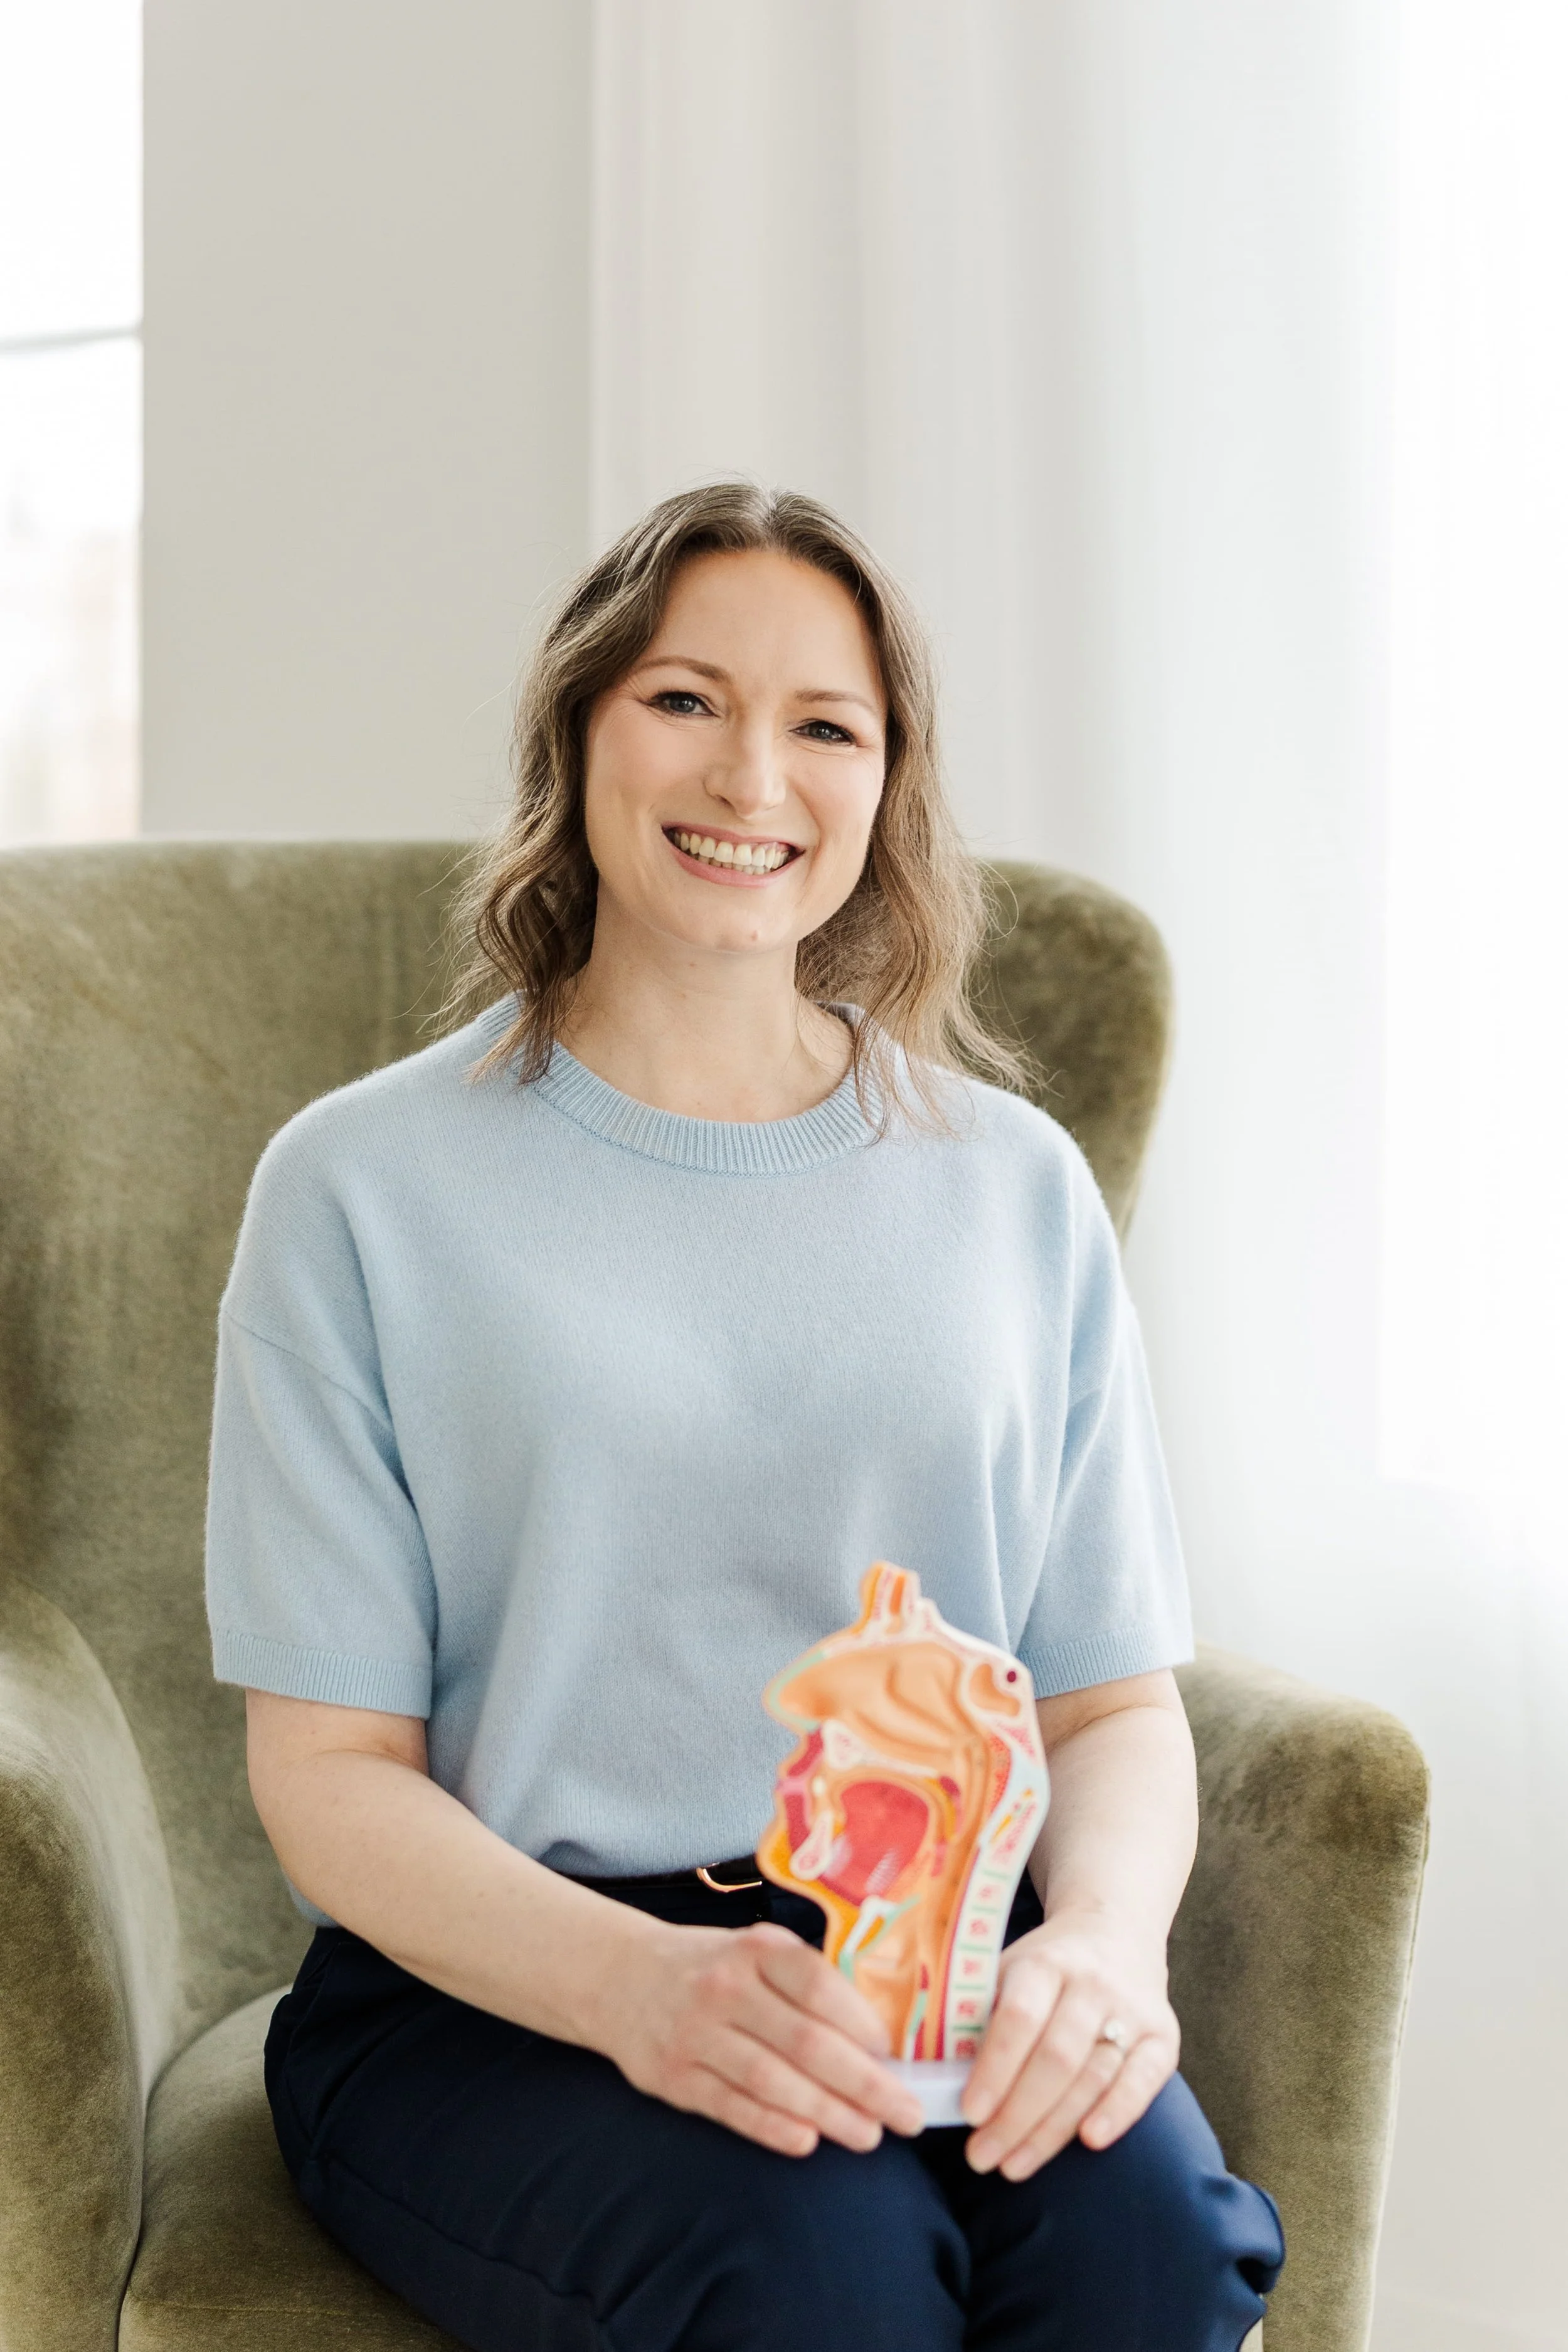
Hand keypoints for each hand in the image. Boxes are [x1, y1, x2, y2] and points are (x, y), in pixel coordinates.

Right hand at [600, 1918, 925, 2157]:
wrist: (620, 1976)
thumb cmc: (712, 1966)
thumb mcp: (755, 1950)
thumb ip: (805, 1980)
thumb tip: (878, 2036)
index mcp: (756, 1949)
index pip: (817, 1984)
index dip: (860, 2022)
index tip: (896, 2055)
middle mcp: (725, 1987)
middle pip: (805, 2042)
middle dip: (864, 2083)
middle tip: (906, 2114)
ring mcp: (696, 2033)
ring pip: (772, 2081)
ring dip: (827, 2113)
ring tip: (868, 2135)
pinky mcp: (674, 2076)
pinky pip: (732, 2107)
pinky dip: (773, 2127)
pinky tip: (809, 2141)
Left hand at [961, 1910, 1178, 2179]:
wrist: (1116, 1933)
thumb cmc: (1045, 1968)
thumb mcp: (1005, 1970)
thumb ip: (976, 2013)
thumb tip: (938, 2075)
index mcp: (1043, 1963)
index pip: (1018, 2019)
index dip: (994, 2069)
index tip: (969, 2114)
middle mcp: (1091, 1982)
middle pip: (1055, 2057)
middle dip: (1016, 2115)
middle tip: (982, 2157)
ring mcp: (1132, 2008)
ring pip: (1092, 2076)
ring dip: (1053, 2130)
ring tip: (1014, 2166)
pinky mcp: (1163, 2035)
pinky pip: (1143, 2080)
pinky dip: (1119, 2113)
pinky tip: (1090, 2143)